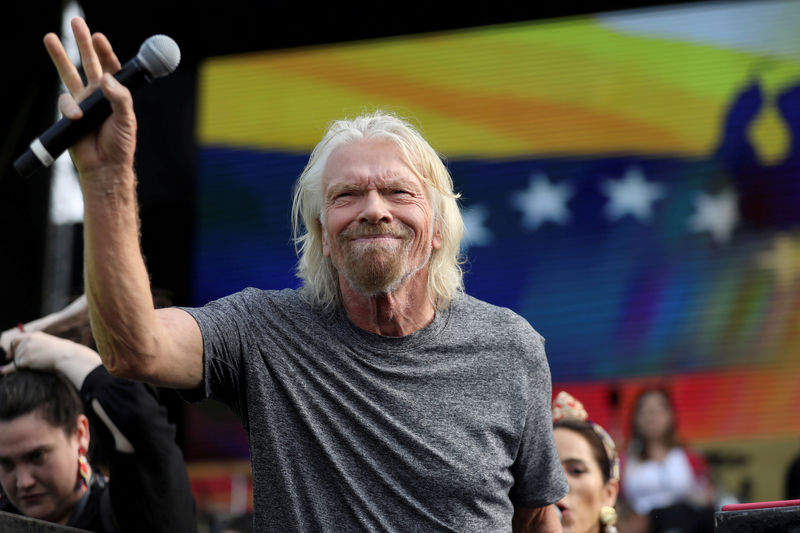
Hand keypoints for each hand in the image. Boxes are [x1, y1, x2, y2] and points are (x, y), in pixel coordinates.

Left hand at [0, 331, 101, 388]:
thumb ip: (38, 345)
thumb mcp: (49, 343)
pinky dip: (8, 370)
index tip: (10, 354)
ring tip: (28, 368)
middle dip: (15, 358)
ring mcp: (27, 349)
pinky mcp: (26, 359)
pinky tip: (4, 371)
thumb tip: (31, 354)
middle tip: (17, 364)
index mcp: (35, 335)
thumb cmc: (63, 352)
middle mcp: (29, 340)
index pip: (16, 339)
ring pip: (16, 359)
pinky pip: (14, 366)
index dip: (12, 347)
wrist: (67, 355)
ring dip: (18, 364)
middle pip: (15, 350)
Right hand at [44, 17, 136, 177]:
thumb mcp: (126, 119)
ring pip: (69, 73)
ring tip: (50, 37)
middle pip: (89, 63)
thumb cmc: (120, 144)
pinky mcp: (70, 112)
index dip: (105, 52)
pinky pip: (65, 102)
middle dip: (82, 42)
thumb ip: (119, 98)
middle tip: (76, 22)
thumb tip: (105, 79)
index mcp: (116, 93)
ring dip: (59, 55)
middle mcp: (98, 94)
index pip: (111, 68)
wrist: (105, 166)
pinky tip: (77, 116)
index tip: (99, 37)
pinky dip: (70, 108)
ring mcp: (83, 102)